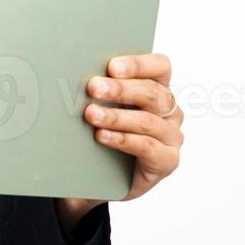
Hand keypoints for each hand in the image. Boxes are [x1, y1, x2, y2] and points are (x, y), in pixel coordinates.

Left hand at [80, 52, 183, 201]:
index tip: (112, 67)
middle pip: (152, 93)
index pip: (160, 67)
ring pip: (147, 120)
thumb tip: (73, 75)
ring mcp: (171, 136)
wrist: (100, 180)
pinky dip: (122, 140)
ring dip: (116, 116)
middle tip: (93, 88)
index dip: (138, 64)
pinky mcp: (167, 160)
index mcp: (158, 90)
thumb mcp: (101, 109)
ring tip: (91, 114)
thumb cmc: (102, 140)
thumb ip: (99, 93)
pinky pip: (146, 146)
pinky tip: (102, 136)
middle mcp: (170, 111)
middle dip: (120, 89)